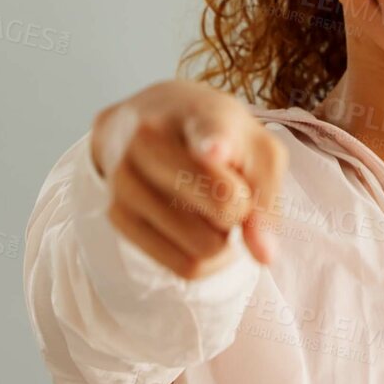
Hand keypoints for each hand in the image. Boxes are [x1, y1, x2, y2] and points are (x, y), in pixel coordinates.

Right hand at [89, 79, 288, 278]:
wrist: (150, 118)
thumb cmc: (218, 137)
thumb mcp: (257, 149)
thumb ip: (267, 197)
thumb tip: (264, 256)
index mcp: (198, 116)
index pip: (207, 131)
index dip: (213, 143)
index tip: (214, 149)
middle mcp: (152, 140)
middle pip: (222, 205)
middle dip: (240, 211)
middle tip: (232, 192)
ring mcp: (127, 178)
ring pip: (203, 247)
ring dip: (223, 239)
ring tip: (211, 209)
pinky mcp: (116, 214)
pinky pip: (184, 267)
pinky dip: (206, 260)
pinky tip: (199, 231)